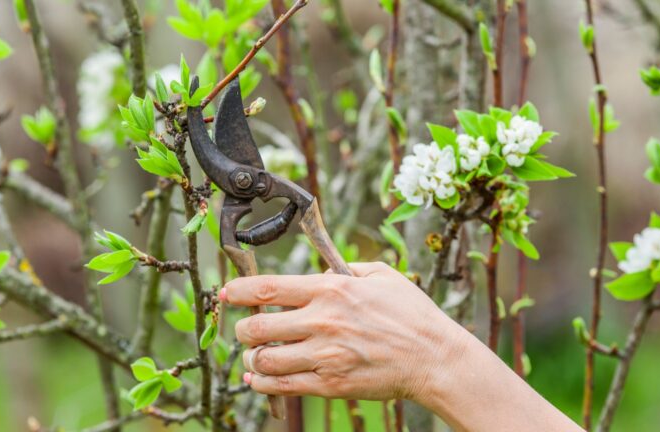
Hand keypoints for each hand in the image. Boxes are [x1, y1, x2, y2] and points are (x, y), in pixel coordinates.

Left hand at [221, 262, 463, 401]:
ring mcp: (325, 356)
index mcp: (331, 291)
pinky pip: (283, 386)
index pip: (268, 288)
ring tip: (254, 354)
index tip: (226, 293)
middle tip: (244, 328)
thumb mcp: (381, 275)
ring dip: (251, 358)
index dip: (238, 290)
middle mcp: (322, 322)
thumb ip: (345, 270)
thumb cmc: (411, 314)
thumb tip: (318, 274)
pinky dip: (262, 383)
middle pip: (257, 328)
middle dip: (241, 329)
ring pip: (264, 360)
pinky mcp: (331, 384)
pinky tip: (259, 378)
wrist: (433, 358)